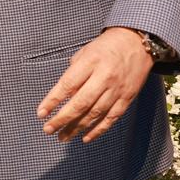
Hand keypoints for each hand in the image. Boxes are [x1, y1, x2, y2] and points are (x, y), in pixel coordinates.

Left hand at [37, 27, 154, 142]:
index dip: (53, 101)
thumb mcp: (85, 52)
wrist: (138, 42)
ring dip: (77, 128)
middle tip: (48, 129)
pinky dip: (98, 130)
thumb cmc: (106, 47)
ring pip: (95, 114)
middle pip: (81, 103)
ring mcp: (117, 89)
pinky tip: (85, 138)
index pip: (67, 85)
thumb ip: (73, 73)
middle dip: (62, 119)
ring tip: (63, 136)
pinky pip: (112, 118)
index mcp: (91, 62)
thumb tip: (62, 96)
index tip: (41, 113)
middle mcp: (104, 77)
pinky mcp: (127, 97)